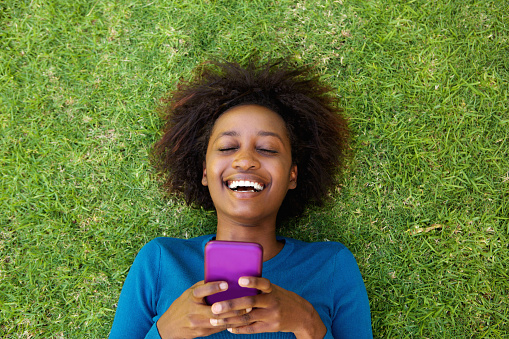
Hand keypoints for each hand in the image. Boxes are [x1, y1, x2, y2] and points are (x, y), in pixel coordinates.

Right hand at [156, 280, 251, 338]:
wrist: (169, 327)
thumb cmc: (182, 305)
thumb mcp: (189, 293)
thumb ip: (202, 286)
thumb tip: (219, 275)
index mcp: (190, 298)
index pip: (200, 292)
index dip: (213, 288)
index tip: (226, 284)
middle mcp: (193, 311)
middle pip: (215, 310)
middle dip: (232, 307)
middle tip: (247, 302)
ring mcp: (197, 324)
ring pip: (220, 321)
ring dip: (235, 317)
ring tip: (248, 310)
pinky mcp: (202, 332)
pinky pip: (219, 328)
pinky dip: (230, 323)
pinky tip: (240, 319)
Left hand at [209, 277, 326, 338]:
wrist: (300, 315)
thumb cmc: (280, 298)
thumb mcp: (273, 289)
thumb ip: (258, 288)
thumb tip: (234, 283)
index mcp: (272, 290)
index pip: (263, 283)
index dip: (252, 282)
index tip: (240, 280)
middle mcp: (272, 302)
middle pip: (249, 303)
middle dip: (230, 305)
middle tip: (215, 307)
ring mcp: (271, 316)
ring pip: (247, 318)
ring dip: (229, 320)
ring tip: (214, 320)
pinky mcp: (270, 327)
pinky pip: (251, 329)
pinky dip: (238, 328)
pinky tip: (228, 327)